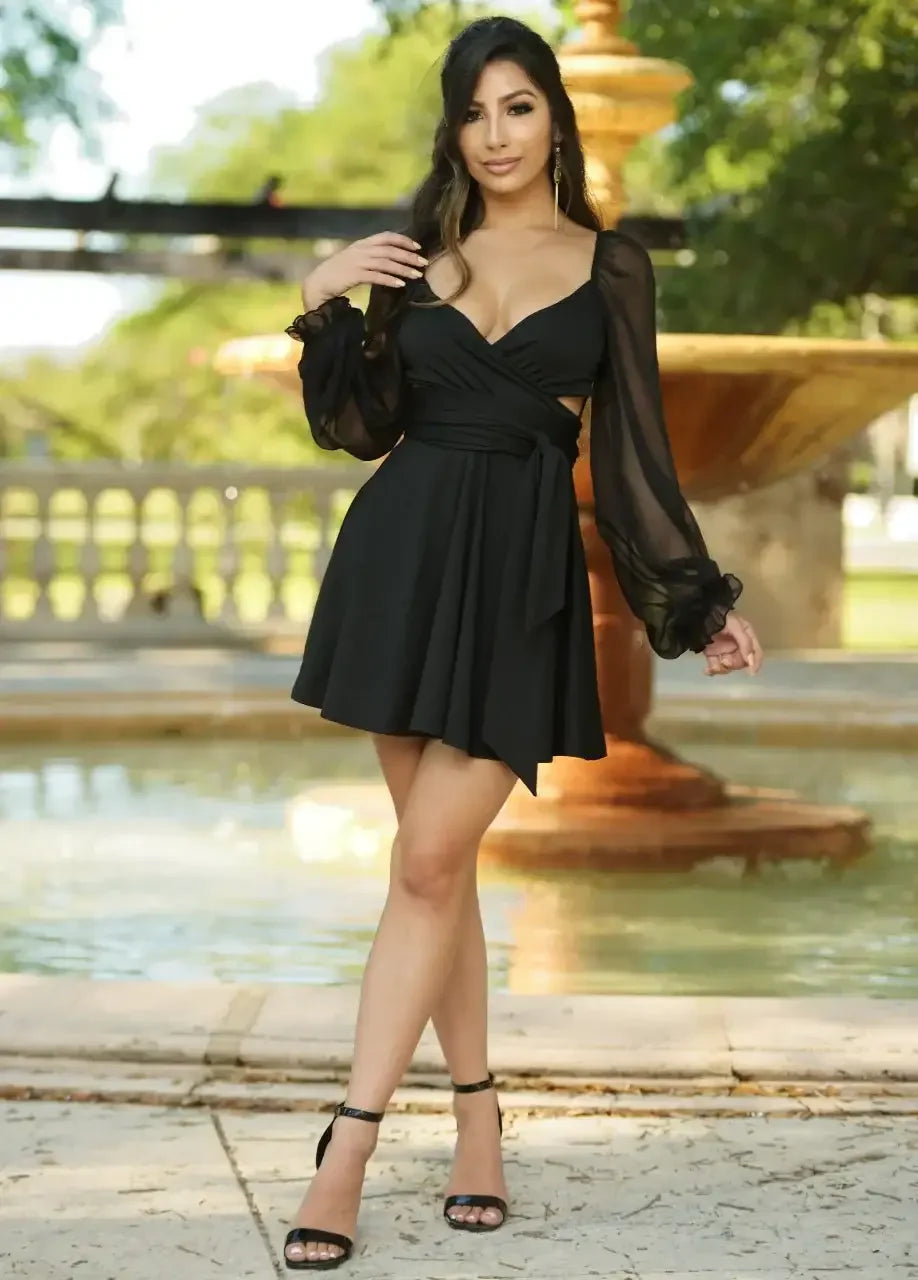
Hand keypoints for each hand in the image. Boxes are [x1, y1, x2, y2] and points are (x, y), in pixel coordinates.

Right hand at [301, 232, 427, 309]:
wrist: (318, 283)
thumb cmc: (338, 274)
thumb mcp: (355, 260)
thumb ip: (370, 256)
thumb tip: (390, 259)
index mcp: (362, 244)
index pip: (386, 236)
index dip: (403, 240)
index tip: (417, 247)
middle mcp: (360, 250)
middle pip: (389, 250)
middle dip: (408, 256)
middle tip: (423, 263)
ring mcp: (356, 262)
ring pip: (385, 262)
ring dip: (403, 268)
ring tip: (417, 275)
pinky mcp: (353, 275)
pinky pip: (376, 276)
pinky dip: (390, 279)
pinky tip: (400, 284)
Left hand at [701, 610, 763, 676]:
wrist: (698, 615)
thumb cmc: (720, 617)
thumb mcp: (736, 626)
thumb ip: (745, 643)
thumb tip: (751, 661)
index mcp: (747, 636)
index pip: (756, 652)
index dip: (755, 663)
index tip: (751, 672)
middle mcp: (738, 645)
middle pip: (741, 662)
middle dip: (733, 664)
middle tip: (724, 661)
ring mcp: (725, 650)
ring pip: (729, 666)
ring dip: (722, 669)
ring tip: (713, 666)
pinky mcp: (713, 654)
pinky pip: (715, 666)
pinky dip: (712, 670)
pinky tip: (707, 671)